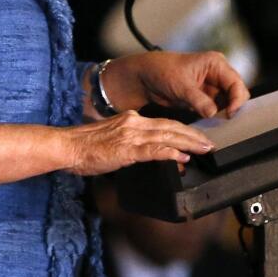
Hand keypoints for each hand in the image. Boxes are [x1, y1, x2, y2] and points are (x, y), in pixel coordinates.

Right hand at [60, 111, 215, 175]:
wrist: (67, 147)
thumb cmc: (84, 147)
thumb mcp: (112, 140)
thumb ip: (131, 143)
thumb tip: (148, 153)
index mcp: (131, 119)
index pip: (164, 122)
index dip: (184, 129)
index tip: (197, 137)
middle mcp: (134, 123)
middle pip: (171, 126)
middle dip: (194, 135)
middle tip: (210, 143)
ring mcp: (131, 135)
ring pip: (167, 136)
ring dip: (189, 142)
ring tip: (205, 149)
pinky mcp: (126, 149)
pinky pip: (154, 150)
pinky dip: (171, 152)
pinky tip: (182, 156)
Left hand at [103, 51, 247, 118]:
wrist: (144, 78)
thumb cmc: (161, 71)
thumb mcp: (181, 86)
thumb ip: (200, 100)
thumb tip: (213, 113)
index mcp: (215, 64)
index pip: (236, 83)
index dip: (237, 100)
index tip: (230, 113)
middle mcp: (216, 74)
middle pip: (235, 94)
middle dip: (231, 108)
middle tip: (225, 121)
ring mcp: (211, 87)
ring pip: (227, 104)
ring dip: (222, 114)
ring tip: (217, 124)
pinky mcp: (204, 99)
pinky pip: (215, 110)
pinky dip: (214, 117)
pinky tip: (209, 123)